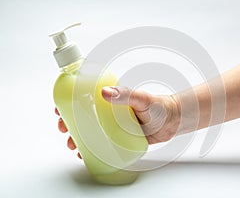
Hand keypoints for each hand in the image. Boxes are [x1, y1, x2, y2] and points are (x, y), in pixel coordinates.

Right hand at [55, 86, 180, 157]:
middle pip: (84, 117)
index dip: (70, 103)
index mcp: (113, 100)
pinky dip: (92, 149)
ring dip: (78, 137)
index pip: (86, 99)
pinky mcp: (121, 138)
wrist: (173, 120)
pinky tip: (86, 154)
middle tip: (63, 129)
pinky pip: (103, 143)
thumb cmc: (159, 106)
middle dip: (70, 123)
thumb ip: (126, 94)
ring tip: (72, 145)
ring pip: (91, 132)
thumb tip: (106, 92)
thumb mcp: (142, 98)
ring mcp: (115, 126)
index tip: (59, 109)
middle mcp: (111, 113)